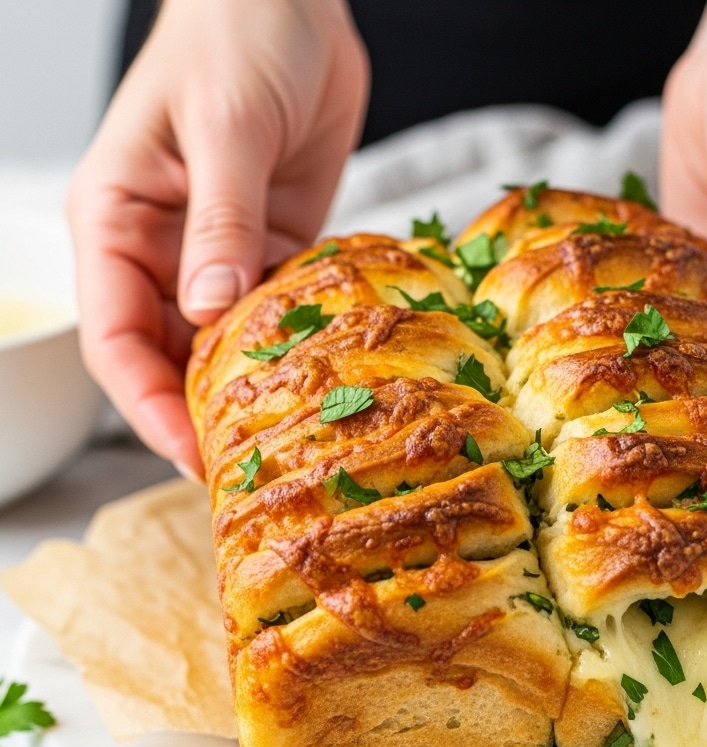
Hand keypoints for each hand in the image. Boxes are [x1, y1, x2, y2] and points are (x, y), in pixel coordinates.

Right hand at [66, 0, 368, 477]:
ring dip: (250, 394)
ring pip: (222, 348)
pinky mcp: (272, 249)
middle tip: (248, 473)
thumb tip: (209, 309)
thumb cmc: (234, 32)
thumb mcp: (224, 125)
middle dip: (200, 417)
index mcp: (115, 222)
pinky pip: (277, 317)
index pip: (115, 340)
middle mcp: (161, 251)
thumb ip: (221, 220)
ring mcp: (219, 254)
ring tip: (290, 444)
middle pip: (167, 359)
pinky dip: (294, 351)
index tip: (191, 456)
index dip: (149, 407)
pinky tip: (323, 383)